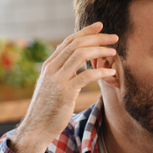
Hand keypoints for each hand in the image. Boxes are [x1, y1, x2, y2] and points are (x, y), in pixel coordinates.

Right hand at [8, 22, 117, 152]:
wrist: (37, 127)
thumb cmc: (48, 108)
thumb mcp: (52, 85)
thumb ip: (62, 71)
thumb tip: (74, 60)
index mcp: (49, 64)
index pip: (69, 41)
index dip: (85, 31)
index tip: (100, 26)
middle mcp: (52, 68)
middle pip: (76, 44)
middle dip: (97, 38)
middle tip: (114, 38)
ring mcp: (57, 79)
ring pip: (80, 55)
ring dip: (100, 51)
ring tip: (114, 53)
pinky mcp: (65, 92)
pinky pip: (85, 76)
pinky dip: (100, 72)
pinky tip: (111, 73)